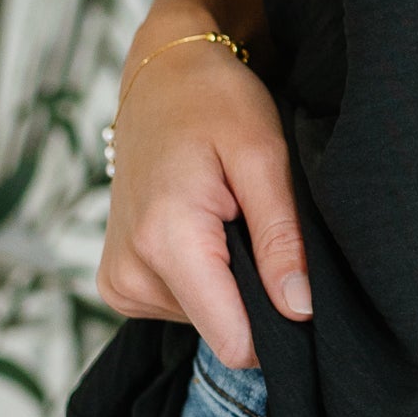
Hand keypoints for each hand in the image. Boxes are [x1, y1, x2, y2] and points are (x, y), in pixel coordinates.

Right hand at [96, 36, 310, 369]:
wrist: (161, 75)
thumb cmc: (215, 102)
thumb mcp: (264, 156)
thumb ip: (281, 238)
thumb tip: (299, 309)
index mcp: (166, 241)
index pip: (233, 340)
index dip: (277, 323)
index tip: (294, 280)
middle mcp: (131, 271)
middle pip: (222, 330)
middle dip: (253, 290)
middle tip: (253, 224)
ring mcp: (118, 281)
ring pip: (205, 320)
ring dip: (228, 277)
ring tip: (225, 216)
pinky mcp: (118, 282)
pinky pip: (182, 306)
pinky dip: (204, 275)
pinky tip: (204, 228)